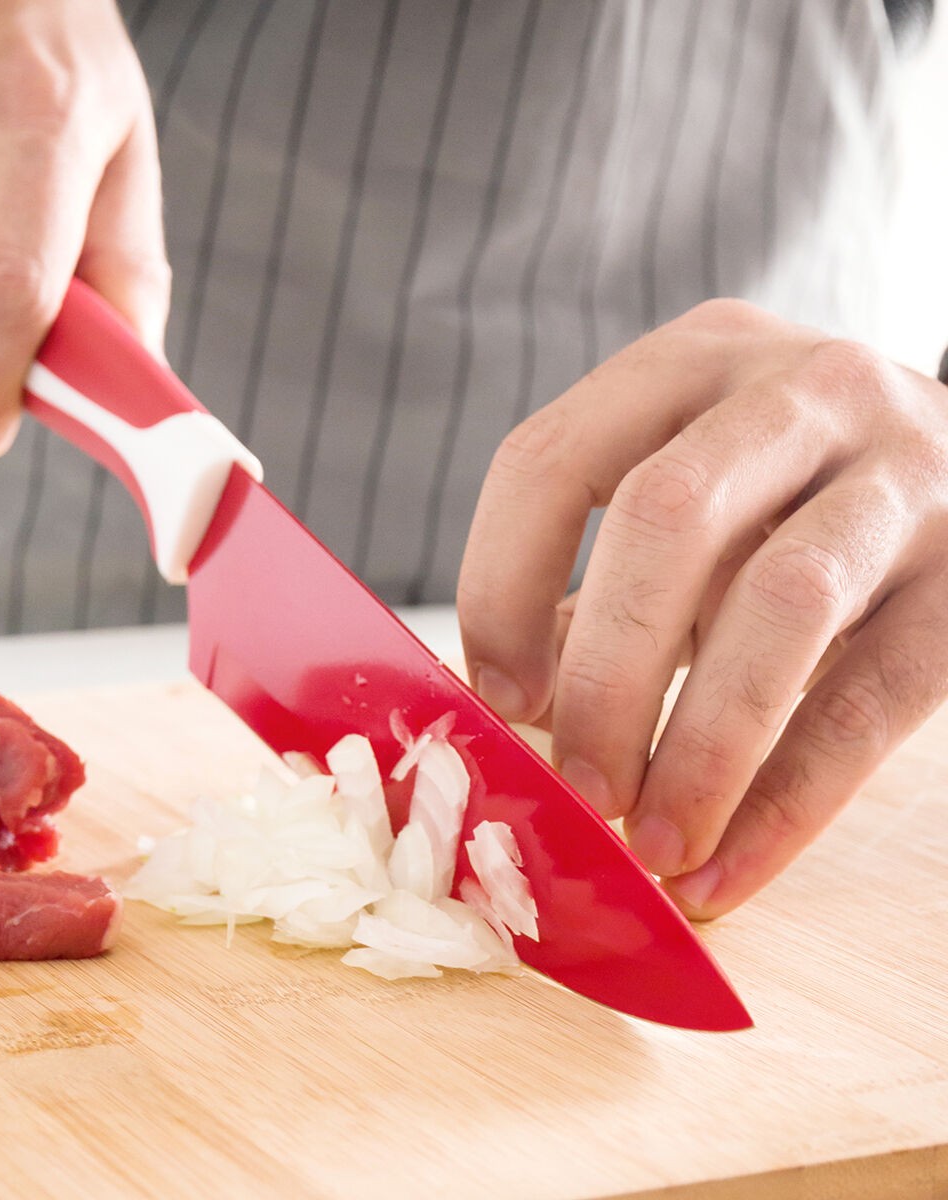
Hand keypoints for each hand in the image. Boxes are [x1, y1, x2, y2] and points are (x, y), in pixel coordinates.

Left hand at [458, 299, 947, 917]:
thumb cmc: (777, 502)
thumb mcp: (684, 498)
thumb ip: (592, 578)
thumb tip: (503, 707)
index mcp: (690, 359)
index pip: (551, 458)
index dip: (500, 584)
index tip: (498, 697)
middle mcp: (800, 389)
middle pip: (666, 518)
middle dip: (606, 671)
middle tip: (579, 783)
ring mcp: (902, 471)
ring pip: (780, 605)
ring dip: (698, 746)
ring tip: (653, 842)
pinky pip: (869, 701)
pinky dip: (786, 803)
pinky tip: (728, 870)